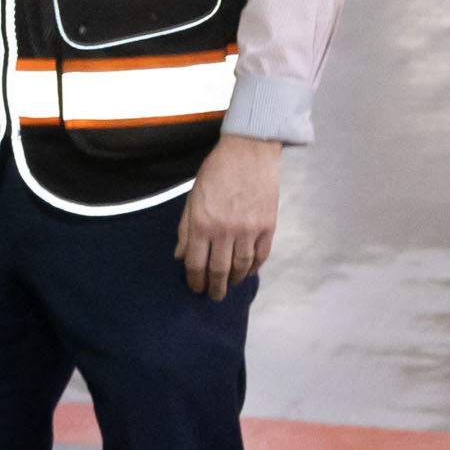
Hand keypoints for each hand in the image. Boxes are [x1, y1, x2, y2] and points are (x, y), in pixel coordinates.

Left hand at [178, 135, 281, 298]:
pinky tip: (249, 272)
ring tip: (231, 285)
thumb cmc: (215, 174)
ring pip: (242, 266)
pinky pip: (261, 255)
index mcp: (201, 225)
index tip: (195, 289)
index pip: (196, 264)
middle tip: (214, 296)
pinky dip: (254, 267)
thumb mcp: (192, 199)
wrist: (248, 153)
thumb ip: (186, 230)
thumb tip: (180, 256)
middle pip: (219, 270)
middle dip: (215, 287)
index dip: (195, 281)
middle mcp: (225, 231)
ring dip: (235, 280)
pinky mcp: (268, 226)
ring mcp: (249, 230)